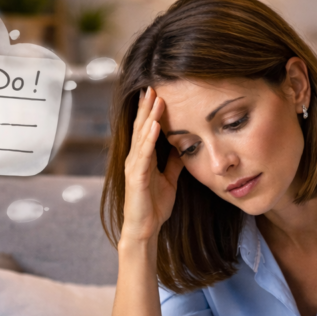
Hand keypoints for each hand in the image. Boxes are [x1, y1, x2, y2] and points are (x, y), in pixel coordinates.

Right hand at [120, 87, 184, 244]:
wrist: (144, 230)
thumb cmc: (154, 207)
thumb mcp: (169, 180)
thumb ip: (172, 163)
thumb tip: (182, 148)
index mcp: (142, 159)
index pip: (146, 130)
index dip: (151, 112)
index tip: (157, 93)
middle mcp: (135, 159)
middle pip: (141, 127)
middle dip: (147, 107)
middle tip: (152, 85)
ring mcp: (134, 167)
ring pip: (141, 136)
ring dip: (148, 116)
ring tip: (154, 98)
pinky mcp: (136, 178)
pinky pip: (143, 155)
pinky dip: (148, 139)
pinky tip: (153, 125)